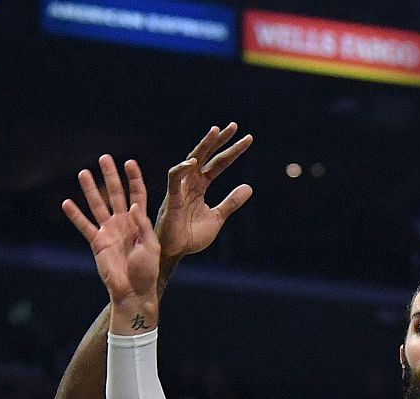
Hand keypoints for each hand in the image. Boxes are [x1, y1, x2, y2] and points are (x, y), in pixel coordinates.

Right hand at [62, 155, 160, 325]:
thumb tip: (133, 205)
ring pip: (98, 205)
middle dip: (111, 176)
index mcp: (140, 222)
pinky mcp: (97, 242)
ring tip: (83, 173)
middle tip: (104, 158)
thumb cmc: (147, 271)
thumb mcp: (151, 247)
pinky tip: (67, 202)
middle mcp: (124, 223)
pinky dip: (75, 215)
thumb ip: (142, 226)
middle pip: (116, 194)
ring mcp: (109, 231)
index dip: (134, 179)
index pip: (137, 195)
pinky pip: (84, 226)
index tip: (130, 162)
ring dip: (91, 190)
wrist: (134, 291)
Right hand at [155, 123, 253, 262]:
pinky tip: (194, 161)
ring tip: (215, 131)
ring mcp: (180, 188)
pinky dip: (182, 169)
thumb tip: (249, 187)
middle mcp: (190, 182)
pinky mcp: (171, 198)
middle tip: (234, 126)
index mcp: (201, 186)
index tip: (248, 139)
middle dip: (219, 141)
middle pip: (206, 156)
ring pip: (191, 160)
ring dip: (203, 146)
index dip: (233, 152)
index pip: (219, 164)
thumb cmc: (191, 235)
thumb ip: (231, 202)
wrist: (176, 252)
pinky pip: (174, 179)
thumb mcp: (218, 217)